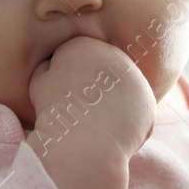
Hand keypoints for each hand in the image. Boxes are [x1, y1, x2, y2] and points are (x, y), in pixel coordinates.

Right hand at [29, 35, 154, 156]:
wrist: (83, 143)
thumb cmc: (56, 113)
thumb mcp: (40, 82)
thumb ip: (49, 67)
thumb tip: (54, 64)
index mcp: (86, 45)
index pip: (80, 58)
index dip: (70, 80)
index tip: (65, 97)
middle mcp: (115, 56)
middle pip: (104, 71)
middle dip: (94, 90)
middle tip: (82, 110)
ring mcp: (136, 78)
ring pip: (121, 90)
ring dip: (111, 104)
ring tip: (97, 121)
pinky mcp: (149, 101)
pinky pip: (136, 111)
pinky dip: (126, 122)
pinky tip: (113, 131)